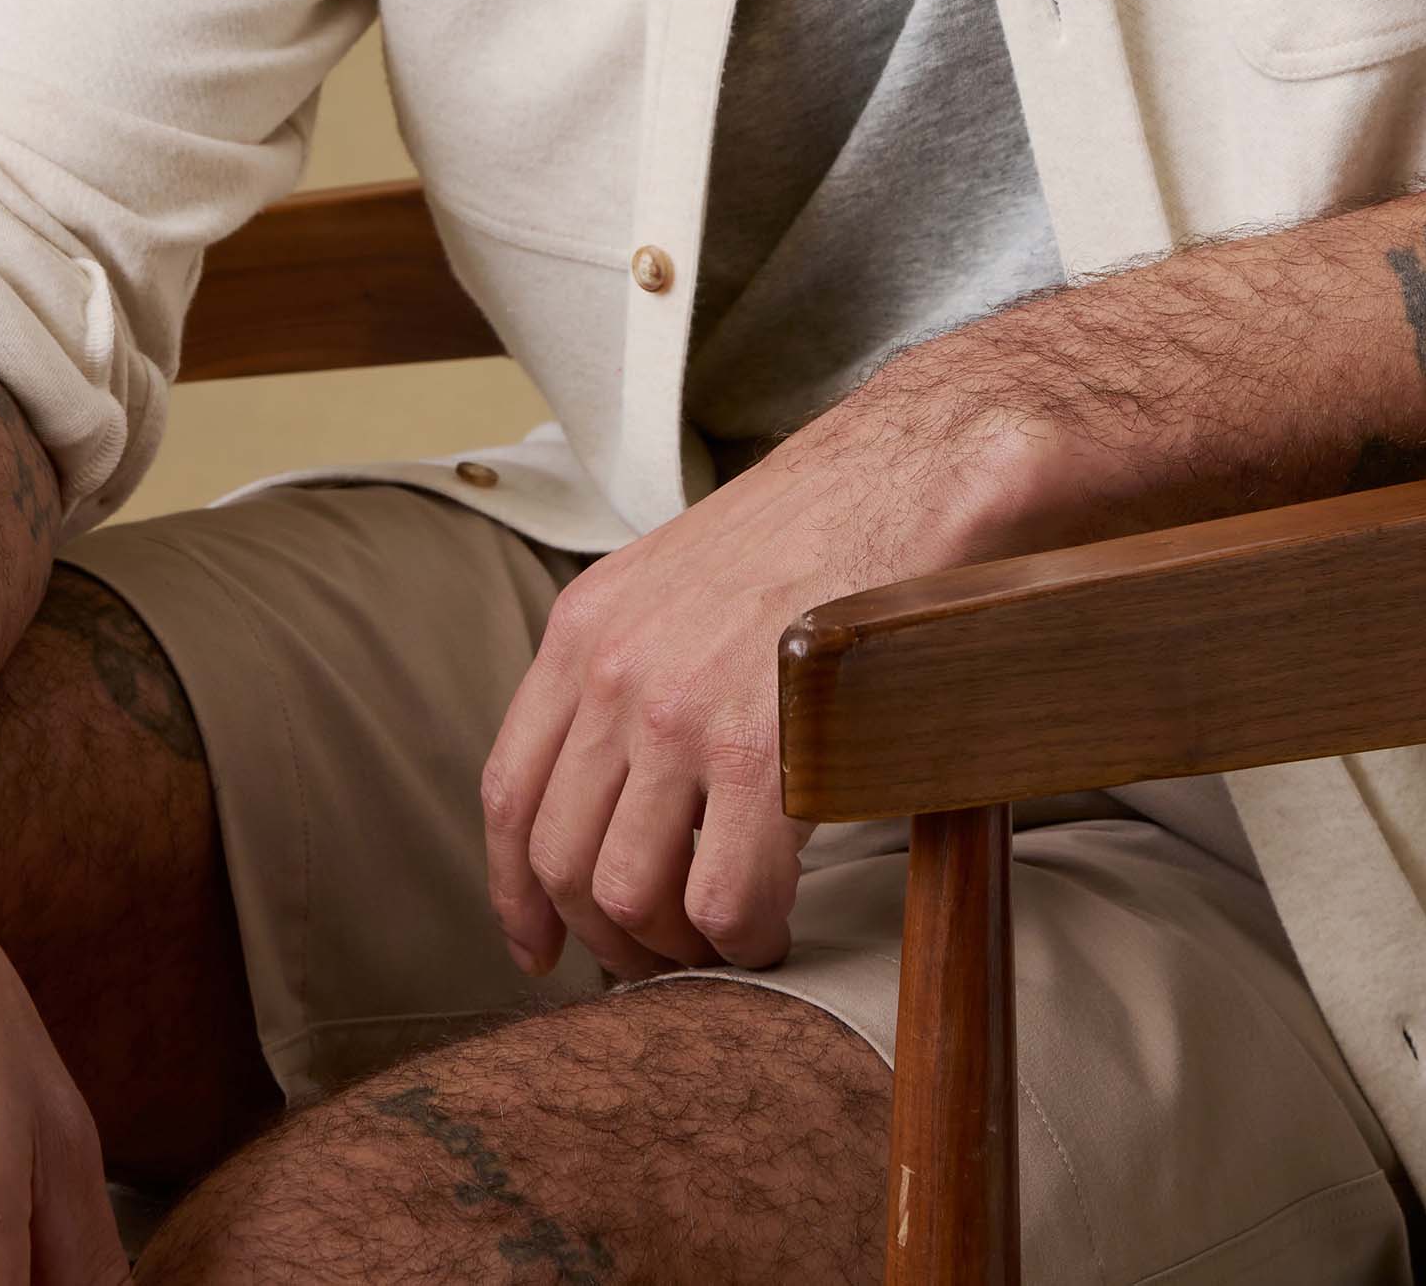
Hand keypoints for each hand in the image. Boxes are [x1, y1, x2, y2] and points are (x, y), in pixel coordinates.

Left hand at [480, 364, 1042, 983]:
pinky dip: (747, 939)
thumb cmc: (822, 528)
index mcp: (587, 628)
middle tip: (666, 955)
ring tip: (729, 936)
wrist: (916, 471)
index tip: (538, 946)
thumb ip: (637, 669)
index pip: (509, 793)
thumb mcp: (684, 579)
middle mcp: (613, 672)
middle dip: (609, 938)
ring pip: (630, 897)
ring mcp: (680, 713)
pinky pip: (723, 902)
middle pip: (560, 862)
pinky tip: (779, 922)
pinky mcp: (760, 752)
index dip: (515, 893)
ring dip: (678, 947)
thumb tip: (624, 792)